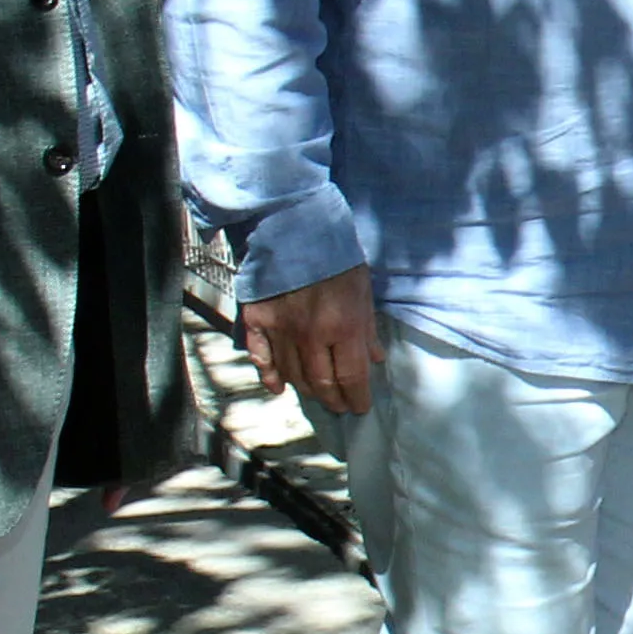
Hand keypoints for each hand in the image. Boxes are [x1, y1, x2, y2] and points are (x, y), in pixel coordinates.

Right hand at [242, 262, 378, 416]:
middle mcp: (310, 335)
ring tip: (319, 396)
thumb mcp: (363, 291)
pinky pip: (261, 358)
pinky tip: (278, 388)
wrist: (295, 226)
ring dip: (307, 390)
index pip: (351, 378)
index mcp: (343, 327)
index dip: (357, 397)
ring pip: (292, 375)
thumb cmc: (337, 258)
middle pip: (321, 383)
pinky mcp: (257, 320)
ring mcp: (280, 329)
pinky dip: (269, 377)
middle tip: (341, 406)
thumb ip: (368, 329)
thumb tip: (375, 360)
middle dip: (334, 400)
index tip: (360, 407)